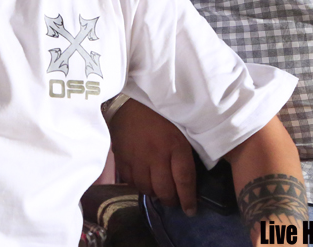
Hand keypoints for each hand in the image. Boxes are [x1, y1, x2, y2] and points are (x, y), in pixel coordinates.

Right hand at [109, 98, 196, 214]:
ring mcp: (137, 159)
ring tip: (159, 190)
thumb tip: (190, 177)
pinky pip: (131, 182)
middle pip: (165, 190)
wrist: (129, 101)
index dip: (188, 199)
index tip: (191, 210)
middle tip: (175, 201)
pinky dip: (139, 185)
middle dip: (172, 201)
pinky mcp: (122, 159)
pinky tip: (144, 180)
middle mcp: (156, 155)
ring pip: (147, 189)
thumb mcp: (180, 129)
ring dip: (155, 193)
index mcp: (174, 145)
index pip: (184, 180)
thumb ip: (184, 152)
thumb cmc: (160, 114)